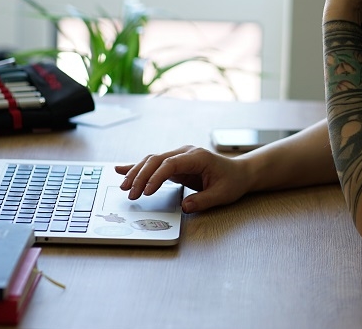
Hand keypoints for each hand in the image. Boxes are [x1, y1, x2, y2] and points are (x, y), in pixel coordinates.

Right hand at [116, 146, 251, 213]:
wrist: (239, 173)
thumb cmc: (232, 182)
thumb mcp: (222, 194)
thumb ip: (203, 200)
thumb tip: (184, 207)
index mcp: (197, 157)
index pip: (170, 163)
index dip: (156, 177)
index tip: (147, 192)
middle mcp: (185, 153)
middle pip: (157, 160)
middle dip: (141, 176)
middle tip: (130, 193)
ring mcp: (179, 157)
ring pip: (152, 160)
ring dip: (136, 172)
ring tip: (124, 187)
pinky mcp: (175, 164)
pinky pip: (154, 165)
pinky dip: (138, 167)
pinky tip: (122, 169)